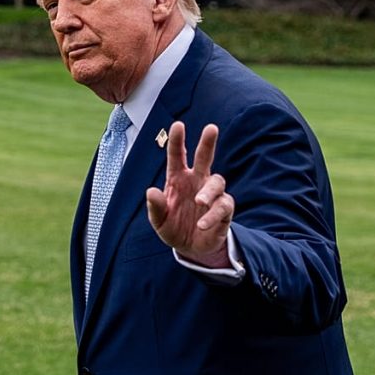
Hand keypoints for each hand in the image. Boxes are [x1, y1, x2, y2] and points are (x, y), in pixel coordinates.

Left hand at [146, 121, 233, 267]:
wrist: (191, 249)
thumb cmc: (174, 228)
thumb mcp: (159, 221)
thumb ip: (155, 207)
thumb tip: (150, 191)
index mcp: (178, 179)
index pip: (177, 156)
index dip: (177, 141)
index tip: (178, 125)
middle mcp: (197, 181)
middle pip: (205, 157)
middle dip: (208, 143)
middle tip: (211, 128)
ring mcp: (212, 194)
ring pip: (217, 181)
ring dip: (208, 190)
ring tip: (199, 201)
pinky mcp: (224, 209)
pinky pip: (223, 206)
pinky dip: (212, 214)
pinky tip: (202, 224)